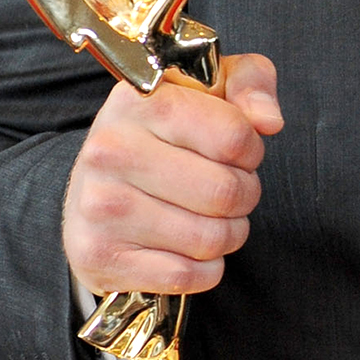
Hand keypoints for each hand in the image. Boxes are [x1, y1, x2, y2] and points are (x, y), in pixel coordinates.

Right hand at [63, 53, 282, 297]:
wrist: (90, 193)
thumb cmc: (164, 137)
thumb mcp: (209, 88)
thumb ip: (250, 83)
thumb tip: (269, 121)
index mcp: (139, 102)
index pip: (234, 136)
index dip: (251, 150)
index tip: (238, 153)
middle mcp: (110, 151)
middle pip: (226, 192)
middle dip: (245, 196)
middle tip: (231, 190)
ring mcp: (100, 207)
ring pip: (211, 239)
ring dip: (228, 234)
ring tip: (211, 217)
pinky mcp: (99, 256)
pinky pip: (188, 276)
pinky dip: (204, 269)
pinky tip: (187, 248)